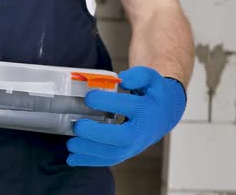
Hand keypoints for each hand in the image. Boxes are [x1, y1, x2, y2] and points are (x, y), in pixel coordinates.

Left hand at [67, 66, 185, 165]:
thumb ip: (138, 75)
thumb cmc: (152, 94)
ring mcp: (134, 145)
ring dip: (90, 151)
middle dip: (97, 134)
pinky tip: (72, 159)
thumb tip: (123, 79)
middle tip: (78, 126)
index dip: (108, 102)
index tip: (89, 97)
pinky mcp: (126, 152)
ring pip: (114, 154)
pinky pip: (109, 160)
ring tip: (70, 144)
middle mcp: (142, 131)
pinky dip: (90, 161)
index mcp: (147, 110)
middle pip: (121, 137)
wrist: (165, 114)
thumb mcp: (151, 78)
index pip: (128, 107)